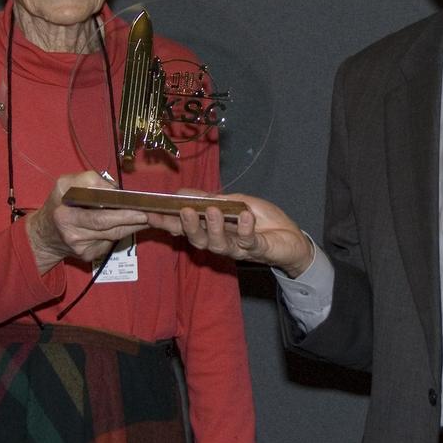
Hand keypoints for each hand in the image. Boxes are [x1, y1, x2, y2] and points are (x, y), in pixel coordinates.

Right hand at [25, 171, 148, 274]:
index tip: (139, 208)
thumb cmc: (59, 204)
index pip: (98, 217)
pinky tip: (130, 224)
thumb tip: (113, 189)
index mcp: (65, 216)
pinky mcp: (88, 256)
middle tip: (150, 213)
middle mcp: (73, 235)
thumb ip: (88, 180)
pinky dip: (121, 232)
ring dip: (132, 226)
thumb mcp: (64, 184)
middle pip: (110, 229)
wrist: (45, 235)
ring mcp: (82, 248)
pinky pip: (110, 242)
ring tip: (148, 216)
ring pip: (114, 236)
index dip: (120, 214)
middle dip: (132, 220)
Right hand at [146, 191, 313, 277]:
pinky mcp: (257, 251)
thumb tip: (182, 192)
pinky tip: (245, 217)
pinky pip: (248, 242)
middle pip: (197, 240)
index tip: (151, 214)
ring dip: (214, 228)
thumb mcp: (235, 202)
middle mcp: (220, 242)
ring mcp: (237, 248)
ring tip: (212, 211)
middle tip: (184, 211)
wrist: (291, 237)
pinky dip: (245, 228)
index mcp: (211, 230)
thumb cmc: (261, 219)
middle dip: (189, 227)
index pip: (185, 228)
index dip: (167, 223)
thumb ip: (210, 198)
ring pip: (218, 244)